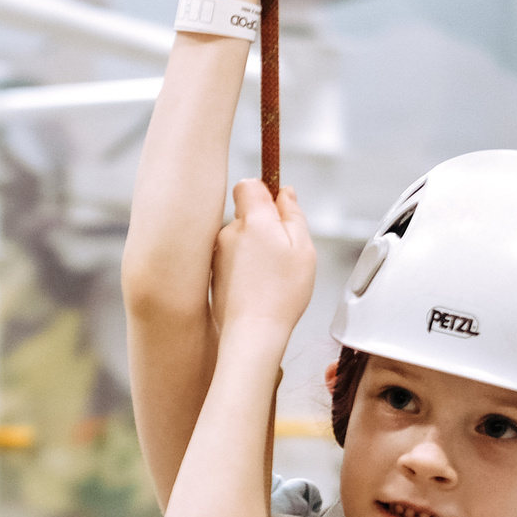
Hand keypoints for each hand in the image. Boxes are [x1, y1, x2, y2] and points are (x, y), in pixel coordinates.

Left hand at [212, 179, 316, 339]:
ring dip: (255, 248)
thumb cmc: (281, 293)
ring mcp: (218, 253)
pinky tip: (257, 285)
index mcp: (252, 220)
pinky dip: (245, 267)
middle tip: (283, 251)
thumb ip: (293, 214)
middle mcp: (229, 232)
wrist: (253, 331)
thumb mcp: (303, 248)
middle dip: (265, 225)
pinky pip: (233, 259)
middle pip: (247, 214)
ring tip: (270, 274)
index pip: (249, 184)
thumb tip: (285, 193)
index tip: (280, 209)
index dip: (266, 192)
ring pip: (240, 238)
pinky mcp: (213, 272)